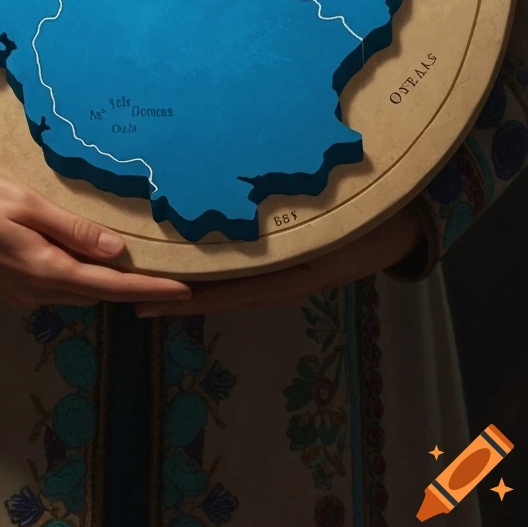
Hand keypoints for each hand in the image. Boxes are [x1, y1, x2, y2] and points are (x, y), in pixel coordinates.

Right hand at [0, 161, 191, 310]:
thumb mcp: (24, 204)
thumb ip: (71, 230)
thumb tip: (116, 251)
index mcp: (43, 271)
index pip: (109, 286)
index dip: (149, 288)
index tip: (186, 290)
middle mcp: (34, 290)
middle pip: (97, 293)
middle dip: (137, 289)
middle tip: (178, 279)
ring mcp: (19, 290)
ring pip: (77, 289)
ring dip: (110, 283)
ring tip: (147, 269)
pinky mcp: (8, 282)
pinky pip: (58, 283)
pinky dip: (84, 275)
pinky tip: (95, 260)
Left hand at [135, 205, 425, 317]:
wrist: (398, 226)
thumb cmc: (363, 230)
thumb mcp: (328, 239)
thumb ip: (289, 245)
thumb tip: (238, 249)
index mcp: (279, 280)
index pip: (218, 295)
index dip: (180, 298)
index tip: (142, 299)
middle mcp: (272, 281)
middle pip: (214, 292)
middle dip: (174, 292)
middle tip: (129, 289)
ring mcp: (277, 275)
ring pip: (223, 282)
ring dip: (190, 280)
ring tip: (149, 273)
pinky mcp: (282, 265)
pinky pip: (241, 271)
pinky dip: (214, 268)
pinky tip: (192, 257)